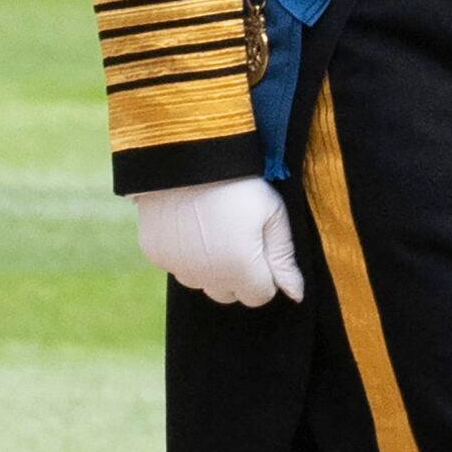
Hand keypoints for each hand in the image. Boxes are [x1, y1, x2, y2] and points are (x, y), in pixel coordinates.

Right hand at [134, 177, 304, 306]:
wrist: (187, 155)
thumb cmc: (239, 183)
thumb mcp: (272, 215)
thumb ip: (284, 258)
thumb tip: (295, 294)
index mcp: (239, 270)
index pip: (259, 296)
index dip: (266, 274)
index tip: (261, 247)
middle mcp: (206, 276)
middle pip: (229, 293)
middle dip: (238, 275)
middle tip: (239, 237)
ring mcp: (177, 266)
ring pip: (202, 282)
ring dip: (211, 267)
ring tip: (214, 228)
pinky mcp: (155, 254)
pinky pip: (176, 265)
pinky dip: (185, 254)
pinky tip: (191, 225)